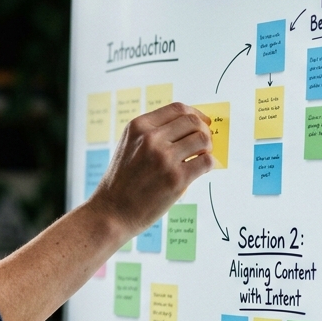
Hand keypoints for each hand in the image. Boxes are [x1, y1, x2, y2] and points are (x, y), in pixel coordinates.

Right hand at [89, 102, 214, 237]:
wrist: (111, 212)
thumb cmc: (122, 181)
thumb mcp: (128, 146)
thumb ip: (152, 133)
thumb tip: (188, 126)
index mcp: (138, 127)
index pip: (177, 108)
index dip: (195, 114)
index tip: (202, 122)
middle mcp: (151, 139)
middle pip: (193, 122)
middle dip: (204, 130)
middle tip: (204, 142)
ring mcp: (164, 158)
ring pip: (202, 139)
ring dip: (207, 147)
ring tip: (201, 156)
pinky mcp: (176, 178)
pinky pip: (206, 162)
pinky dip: (209, 164)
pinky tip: (201, 169)